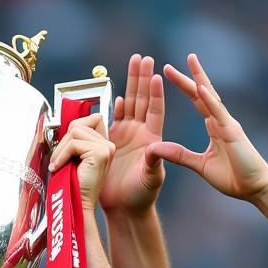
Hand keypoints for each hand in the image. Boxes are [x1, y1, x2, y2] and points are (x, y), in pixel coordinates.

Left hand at [49, 113, 116, 209]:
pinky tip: (59, 167)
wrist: (78, 205)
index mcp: (103, 144)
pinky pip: (73, 144)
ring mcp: (106, 148)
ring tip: (58, 164)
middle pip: (78, 124)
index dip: (72, 128)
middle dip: (62, 141)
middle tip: (57, 159)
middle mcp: (108, 144)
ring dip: (61, 149)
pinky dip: (62, 155)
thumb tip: (65, 128)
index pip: (89, 119)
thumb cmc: (74, 186)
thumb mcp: (74, 158)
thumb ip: (74, 141)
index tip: (63, 147)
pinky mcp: (100, 153)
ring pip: (75, 132)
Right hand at [100, 54, 165, 215]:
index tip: (157, 75)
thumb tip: (154, 147)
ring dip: (130, 84)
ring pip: (128, 105)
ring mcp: (125, 137)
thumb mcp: (151, 179)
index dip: (155, 93)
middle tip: (143, 57)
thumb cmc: (142, 197)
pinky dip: (113, 107)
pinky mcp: (110, 144)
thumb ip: (154, 162)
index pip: (155, 110)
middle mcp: (139, 134)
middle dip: (142, 78)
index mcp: (152, 138)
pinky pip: (112, 121)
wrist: (124, 210)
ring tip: (134, 61)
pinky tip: (115, 95)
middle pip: (141, 100)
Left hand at [149, 54, 267, 201]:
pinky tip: (200, 88)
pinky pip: (219, 113)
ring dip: (198, 79)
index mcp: (214, 127)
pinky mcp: (232, 133)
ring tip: (189, 61)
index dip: (184, 87)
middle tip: (169, 65)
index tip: (168, 74)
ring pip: (210, 97)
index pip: (197, 101)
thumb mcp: (199, 166)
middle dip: (186, 78)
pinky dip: (209, 100)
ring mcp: (228, 124)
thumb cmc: (233, 177)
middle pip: (201, 94)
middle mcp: (221, 121)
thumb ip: (180, 155)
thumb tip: (157, 148)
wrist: (255, 188)